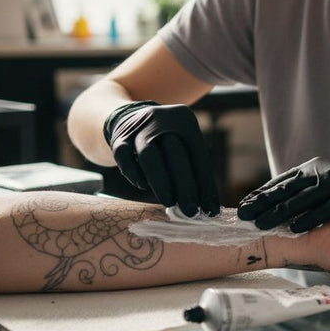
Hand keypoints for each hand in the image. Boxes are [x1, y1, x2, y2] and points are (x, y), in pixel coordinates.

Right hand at [103, 101, 219, 216]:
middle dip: (185, 186)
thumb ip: (195, 171)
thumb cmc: (164, 142)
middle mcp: (162, 119)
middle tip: (191, 211)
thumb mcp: (183, 145)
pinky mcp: (119, 139)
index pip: (199, 156)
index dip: (206, 185)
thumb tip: (208, 207)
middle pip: (176, 154)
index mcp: (184, 120)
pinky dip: (134, 174)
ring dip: (161, 182)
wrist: (129, 119)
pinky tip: (143, 187)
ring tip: (170, 203)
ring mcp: (139, 128)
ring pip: (149, 156)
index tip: (210, 210)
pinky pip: (125, 158)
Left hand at [238, 157, 329, 231]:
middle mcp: (322, 171)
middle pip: (288, 189)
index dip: (261, 195)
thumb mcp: (322, 192)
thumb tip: (270, 209)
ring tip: (263, 224)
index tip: (243, 207)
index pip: (280, 182)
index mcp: (312, 168)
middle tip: (245, 216)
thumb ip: (300, 195)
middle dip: (264, 203)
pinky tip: (294, 228)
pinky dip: (309, 218)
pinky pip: (326, 208)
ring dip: (281, 212)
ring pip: (304, 198)